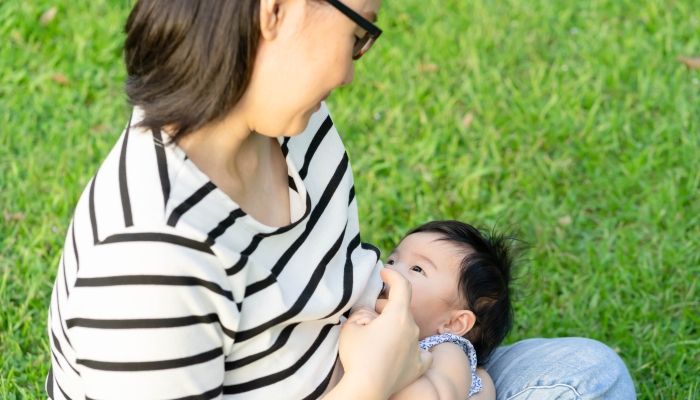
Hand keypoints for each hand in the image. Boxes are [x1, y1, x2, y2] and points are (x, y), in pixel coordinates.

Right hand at [338, 269, 432, 398]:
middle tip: (368, 318)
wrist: (366, 388)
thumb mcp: (351, 326)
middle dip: (386, 309)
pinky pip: (419, 351)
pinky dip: (410, 348)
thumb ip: (361, 313)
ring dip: (395, 329)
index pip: (402, 286)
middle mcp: (412, 329)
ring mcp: (418, 348)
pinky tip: (401, 353)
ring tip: (377, 340)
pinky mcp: (419, 366)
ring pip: (408, 330)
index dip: (393, 275)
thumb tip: (369, 313)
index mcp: (398, 315)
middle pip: (401, 310)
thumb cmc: (358, 356)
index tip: (384, 272)